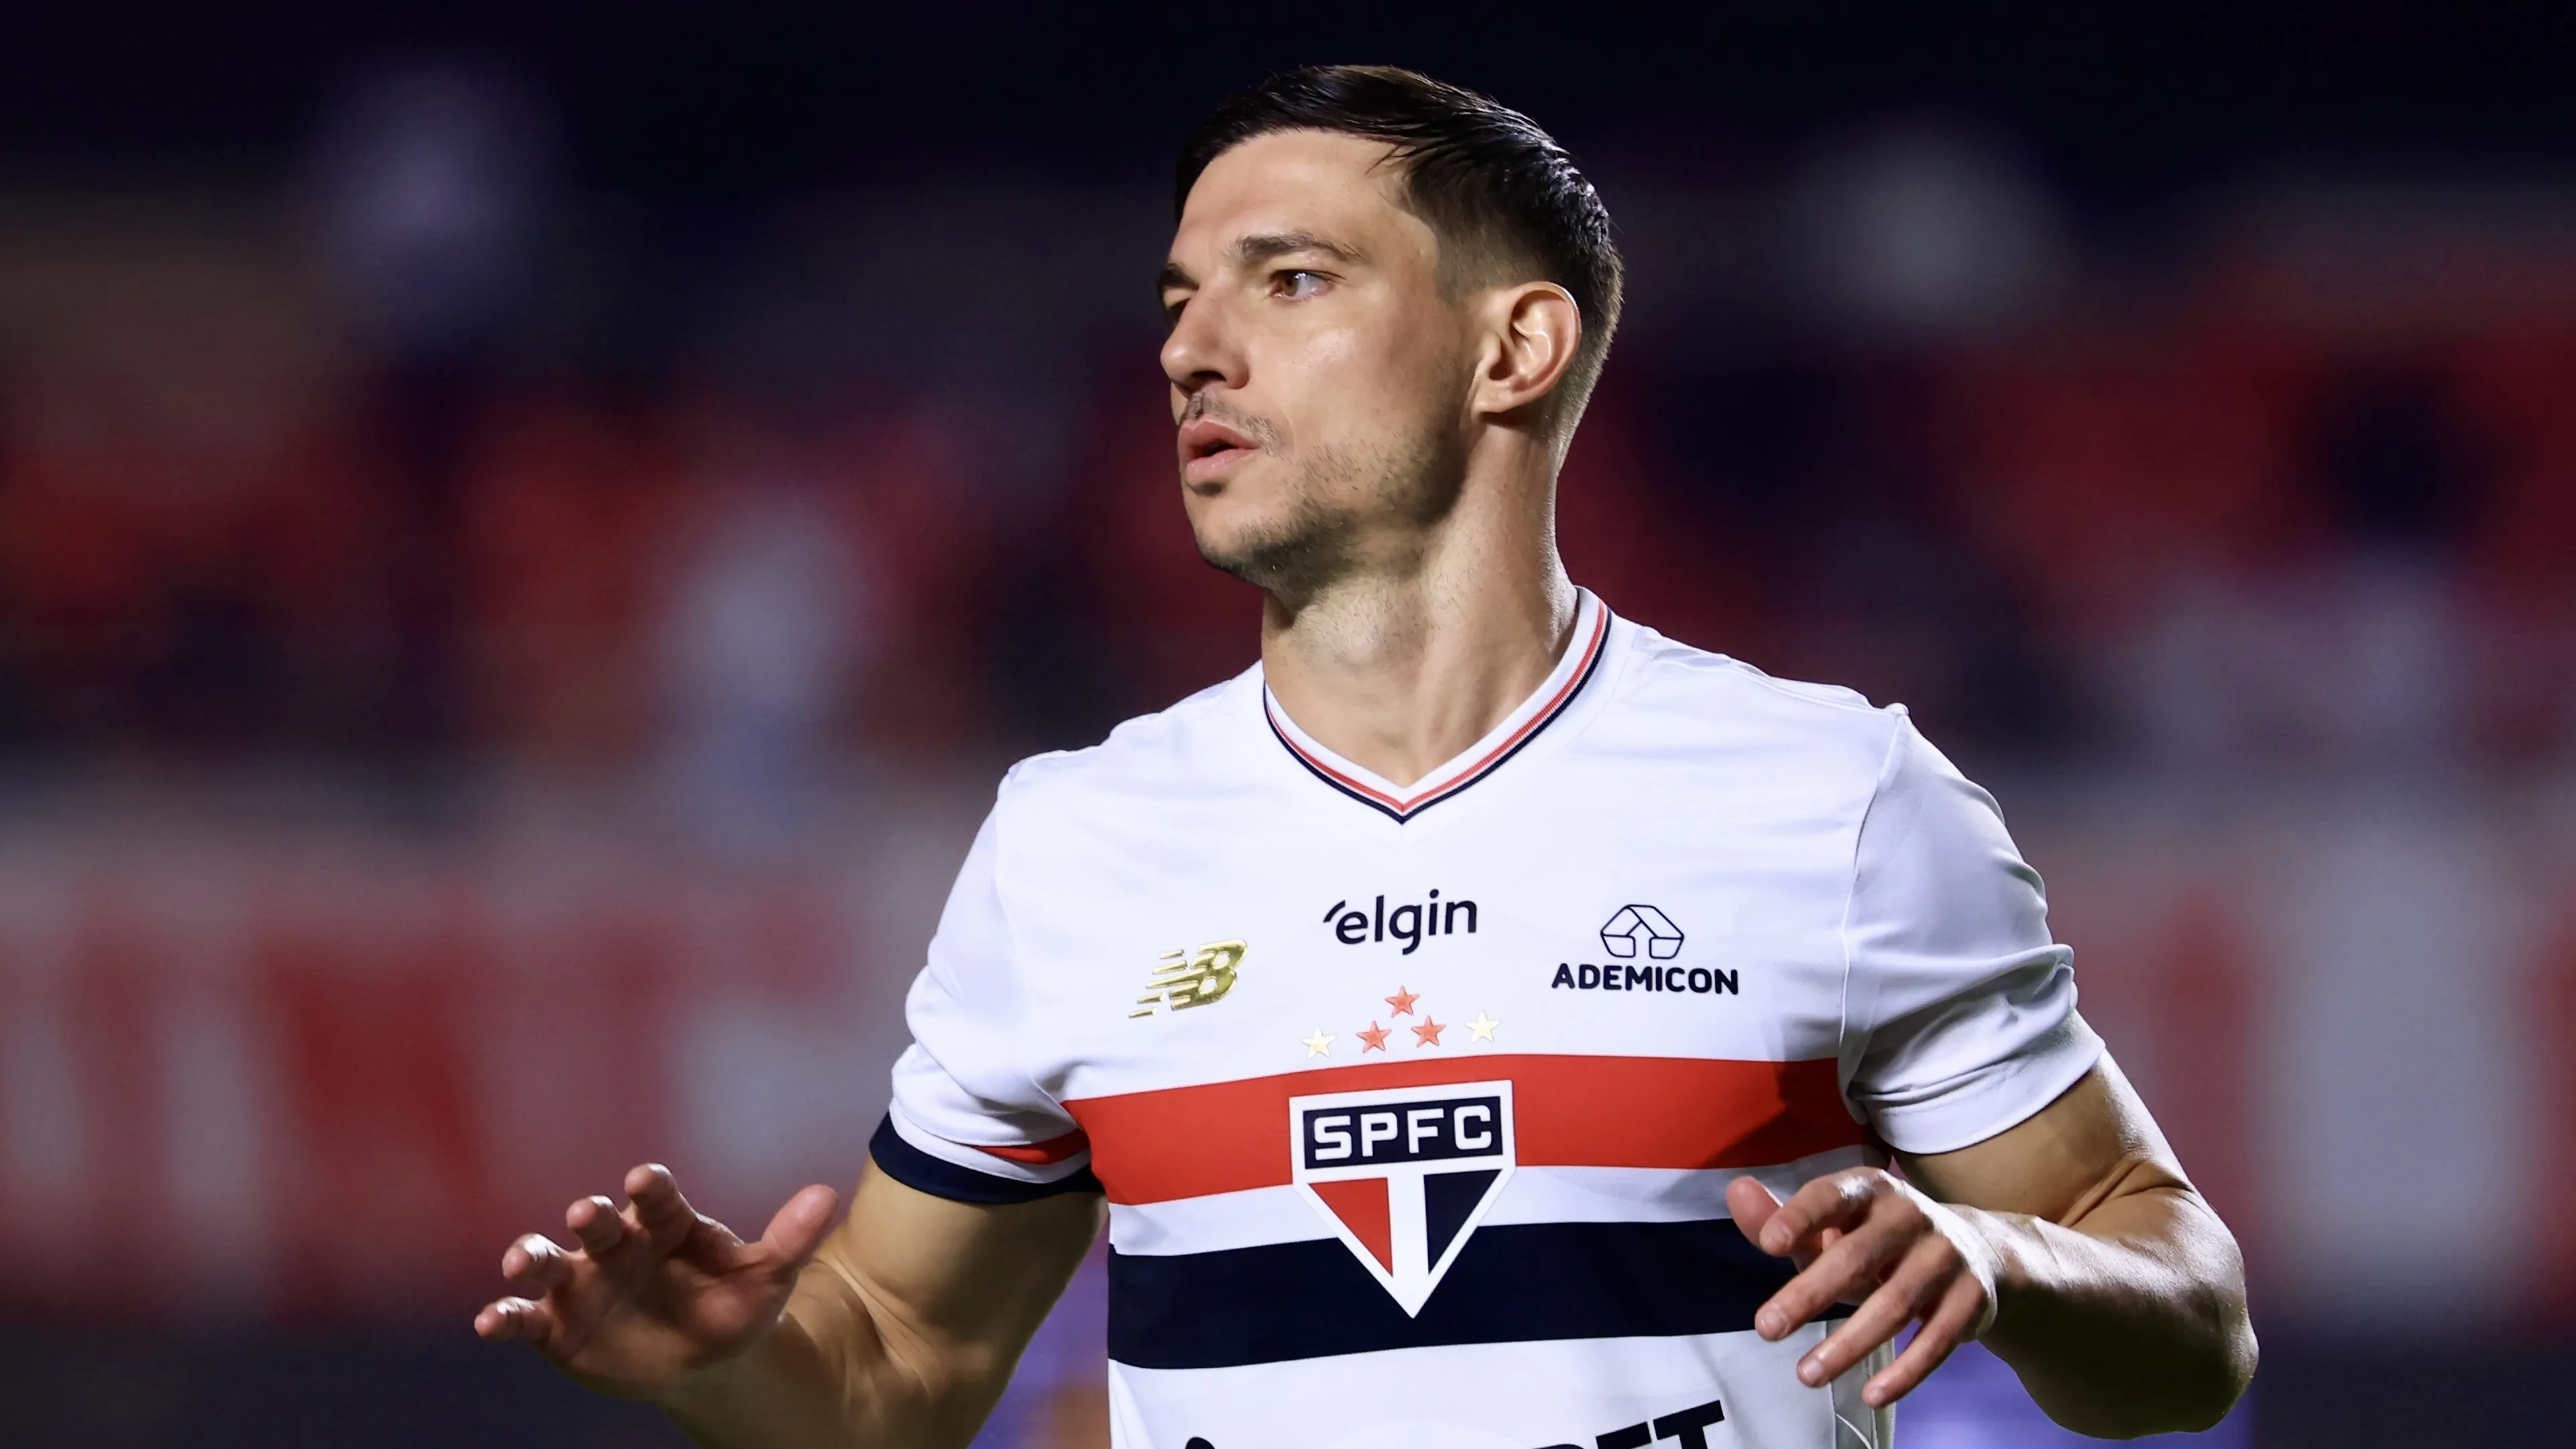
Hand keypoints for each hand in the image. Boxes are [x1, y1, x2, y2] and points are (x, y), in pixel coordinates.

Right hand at [474, 1163, 839, 1399]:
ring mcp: (581, 1283)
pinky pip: (523, 1318)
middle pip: (598, 1223)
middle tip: (585, 1213)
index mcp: (665, 1223)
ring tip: (522, 1263)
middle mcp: (617, 1244)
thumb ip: (791, 1239)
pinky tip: (488, 1322)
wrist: (702, 1361)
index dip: (650, 1188)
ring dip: (533, 1256)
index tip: (647, 1181)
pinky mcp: (554, 1325)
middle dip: (590, 1216)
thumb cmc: (733, 1307)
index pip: (657, 1197)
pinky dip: (502, 1316)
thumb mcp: (767, 1278)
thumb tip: (828, 1196)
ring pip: (549, 1261)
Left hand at [1727, 1168, 1998, 1409]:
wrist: (1976, 1250)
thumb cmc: (1876, 1241)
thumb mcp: (1829, 1229)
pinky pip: (1937, 1339)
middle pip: (1857, 1256)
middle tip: (1766, 1329)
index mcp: (1868, 1189)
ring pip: (1895, 1304)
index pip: (1831, 1197)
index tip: (1769, 1244)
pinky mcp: (1971, 1297)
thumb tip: (1736, 1192)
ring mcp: (1945, 1255)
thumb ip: (1778, 1219)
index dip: (1801, 1217)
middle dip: (1809, 1294)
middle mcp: (1909, 1215)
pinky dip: (1906, 1371)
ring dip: (1849, 1344)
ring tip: (1806, 1375)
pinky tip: (1872, 1395)